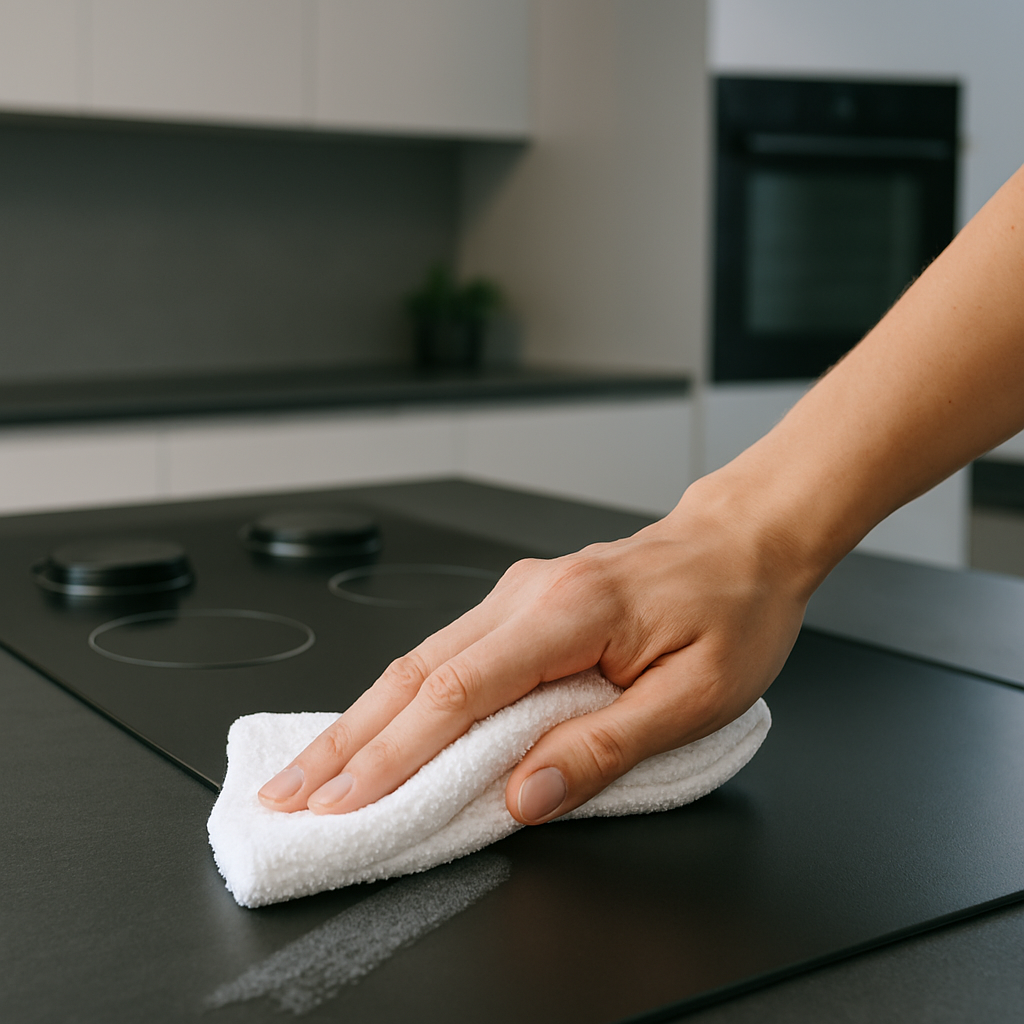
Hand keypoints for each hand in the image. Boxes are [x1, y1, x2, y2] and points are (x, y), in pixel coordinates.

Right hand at [257, 470, 818, 823]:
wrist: (741, 544)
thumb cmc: (730, 611)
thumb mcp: (694, 697)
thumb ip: (605, 747)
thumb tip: (524, 795)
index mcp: (570, 614)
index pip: (458, 694)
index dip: (394, 755)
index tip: (346, 803)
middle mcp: (528, 595)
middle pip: (414, 673)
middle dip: (347, 741)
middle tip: (290, 794)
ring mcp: (518, 593)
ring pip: (420, 661)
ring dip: (362, 719)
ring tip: (314, 769)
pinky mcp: (521, 603)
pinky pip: (447, 653)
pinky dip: (401, 698)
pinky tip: (375, 726)